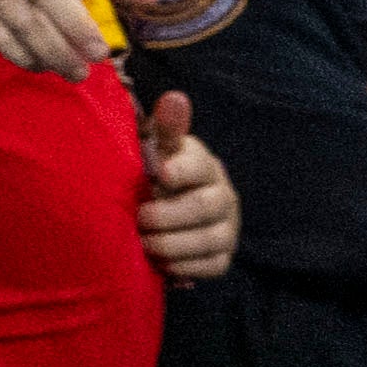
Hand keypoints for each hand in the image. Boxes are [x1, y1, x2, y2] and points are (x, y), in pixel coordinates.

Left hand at [136, 93, 238, 284]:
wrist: (173, 205)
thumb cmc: (159, 170)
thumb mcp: (158, 146)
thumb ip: (166, 127)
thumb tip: (175, 98)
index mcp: (204, 166)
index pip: (200, 166)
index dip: (181, 171)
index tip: (159, 173)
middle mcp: (222, 195)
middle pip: (204, 207)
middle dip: (168, 215)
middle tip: (140, 218)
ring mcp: (227, 227)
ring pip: (209, 240)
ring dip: (173, 245)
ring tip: (145, 243)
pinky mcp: (223, 256)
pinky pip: (212, 266)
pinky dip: (185, 268)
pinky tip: (163, 264)